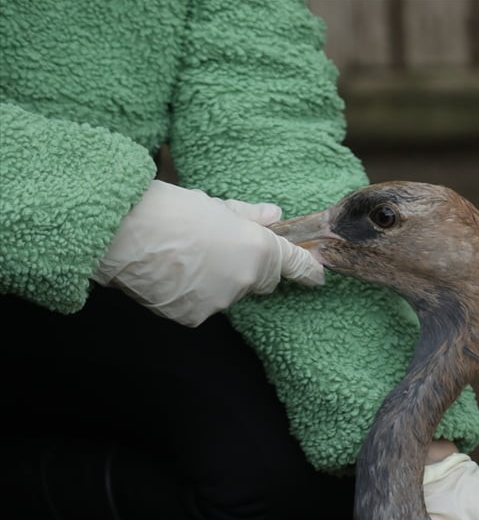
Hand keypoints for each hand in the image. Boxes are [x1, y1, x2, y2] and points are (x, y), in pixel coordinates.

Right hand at [94, 180, 324, 325]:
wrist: (119, 232)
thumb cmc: (165, 209)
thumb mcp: (212, 203)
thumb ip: (248, 215)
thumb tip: (273, 214)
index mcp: (258, 248)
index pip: (292, 264)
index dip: (306, 269)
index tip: (317, 276)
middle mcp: (245, 280)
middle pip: (256, 280)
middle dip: (244, 267)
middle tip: (213, 245)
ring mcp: (219, 302)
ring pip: (226, 294)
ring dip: (213, 281)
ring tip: (181, 257)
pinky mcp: (193, 316)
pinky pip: (200, 306)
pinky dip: (189, 294)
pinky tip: (168, 274)